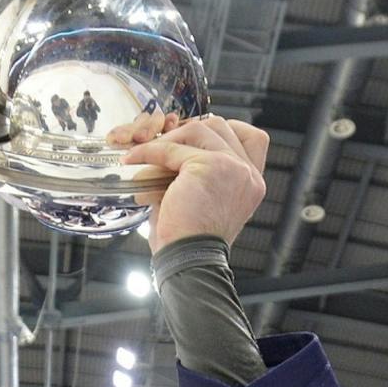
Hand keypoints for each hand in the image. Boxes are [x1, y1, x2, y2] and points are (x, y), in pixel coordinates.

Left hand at [112, 112, 269, 249]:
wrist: (187, 260)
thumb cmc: (188, 240)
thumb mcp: (202, 200)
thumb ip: (198, 172)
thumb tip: (168, 148)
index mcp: (251, 183)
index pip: (253, 138)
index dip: (224, 131)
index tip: (195, 138)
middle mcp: (248, 174)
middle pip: (221, 126)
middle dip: (188, 133)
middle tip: (163, 147)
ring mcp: (233, 167)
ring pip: (200, 129)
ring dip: (170, 140)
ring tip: (148, 155)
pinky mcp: (210, 166)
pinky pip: (173, 148)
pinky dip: (149, 152)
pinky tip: (134, 159)